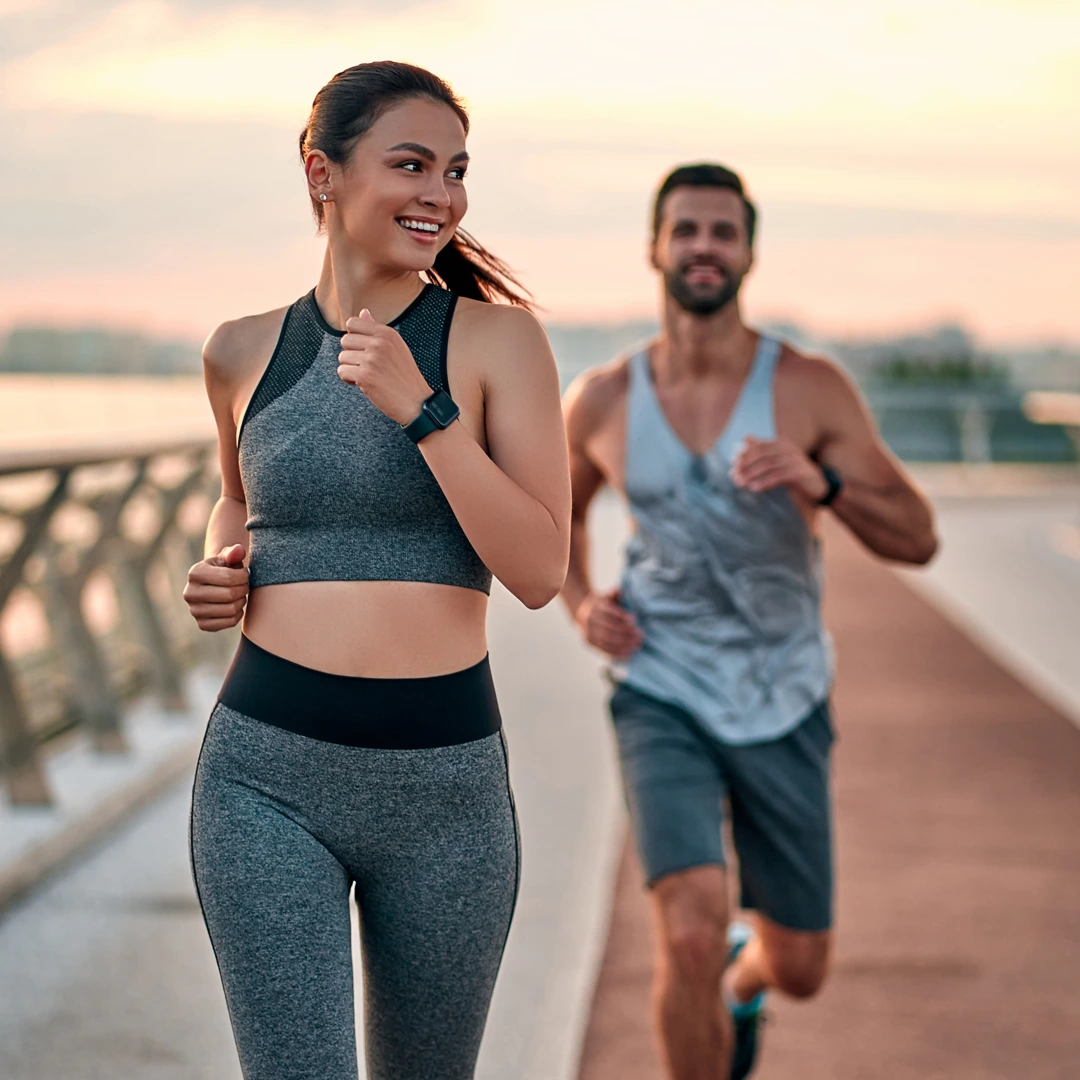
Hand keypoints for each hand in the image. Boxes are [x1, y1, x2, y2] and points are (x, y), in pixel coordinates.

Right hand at [183, 544, 248, 631]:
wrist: (215, 585)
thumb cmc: (224, 568)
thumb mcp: (228, 557)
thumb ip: (234, 553)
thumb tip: (238, 550)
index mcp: (195, 573)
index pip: (229, 577)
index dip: (244, 576)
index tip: (244, 573)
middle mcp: (190, 593)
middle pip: (230, 595)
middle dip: (243, 589)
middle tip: (244, 585)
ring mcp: (194, 611)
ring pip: (230, 610)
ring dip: (241, 601)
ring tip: (240, 594)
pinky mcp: (202, 625)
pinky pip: (229, 622)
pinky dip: (238, 614)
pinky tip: (235, 605)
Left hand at [338, 309, 432, 425]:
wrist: (416, 402)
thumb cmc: (405, 377)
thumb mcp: (396, 347)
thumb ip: (377, 329)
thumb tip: (363, 312)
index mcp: (387, 334)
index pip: (353, 323)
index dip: (354, 338)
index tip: (364, 350)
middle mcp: (380, 343)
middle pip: (345, 340)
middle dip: (352, 354)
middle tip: (366, 366)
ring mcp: (372, 359)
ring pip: (342, 357)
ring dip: (351, 368)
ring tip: (367, 375)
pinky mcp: (365, 376)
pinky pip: (342, 371)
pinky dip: (349, 379)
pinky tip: (364, 383)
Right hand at [575, 588, 643, 659]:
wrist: (581, 610)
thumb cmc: (601, 603)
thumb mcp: (607, 596)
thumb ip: (614, 594)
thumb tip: (621, 591)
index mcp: (595, 607)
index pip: (608, 612)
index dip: (621, 617)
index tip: (634, 620)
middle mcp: (590, 620)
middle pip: (608, 628)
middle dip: (625, 633)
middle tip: (640, 635)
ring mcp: (588, 632)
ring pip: (607, 641)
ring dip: (623, 644)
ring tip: (636, 645)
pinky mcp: (589, 642)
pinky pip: (604, 649)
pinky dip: (616, 653)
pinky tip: (628, 653)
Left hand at [730, 436, 827, 501]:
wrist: (817, 485)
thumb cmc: (793, 473)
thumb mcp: (776, 462)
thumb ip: (762, 451)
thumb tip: (745, 437)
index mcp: (781, 444)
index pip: (759, 447)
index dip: (744, 455)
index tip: (732, 465)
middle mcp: (788, 449)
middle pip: (762, 455)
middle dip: (745, 465)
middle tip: (734, 476)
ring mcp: (795, 460)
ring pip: (768, 465)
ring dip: (752, 474)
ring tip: (740, 483)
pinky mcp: (801, 473)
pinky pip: (779, 476)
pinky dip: (765, 481)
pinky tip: (754, 488)